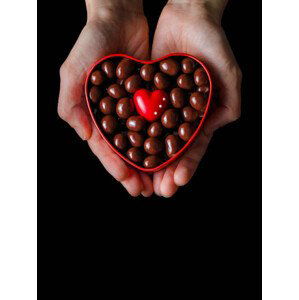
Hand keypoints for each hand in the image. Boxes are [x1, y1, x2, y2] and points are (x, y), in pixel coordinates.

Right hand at [58, 0, 152, 196]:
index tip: (128, 182)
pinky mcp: (151, 96)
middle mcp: (114, 115)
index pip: (104, 147)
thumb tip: (84, 136)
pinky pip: (159, 120)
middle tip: (146, 191)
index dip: (115, 166)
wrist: (118, 16)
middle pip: (126, 149)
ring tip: (162, 180)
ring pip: (144, 140)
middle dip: (135, 171)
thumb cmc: (91, 41)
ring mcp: (134, 107)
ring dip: (152, 161)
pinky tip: (174, 151)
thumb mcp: (73, 71)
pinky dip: (165, 137)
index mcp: (95, 114)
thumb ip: (70, 103)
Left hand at [151, 0, 241, 196]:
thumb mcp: (228, 71)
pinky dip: (132, 134)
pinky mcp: (147, 94)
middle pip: (171, 149)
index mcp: (201, 115)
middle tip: (156, 191)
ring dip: (147, 161)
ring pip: (152, 139)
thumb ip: (230, 99)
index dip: (187, 165)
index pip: (194, 147)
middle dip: (165, 171)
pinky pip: (138, 116)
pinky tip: (125, 151)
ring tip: (140, 181)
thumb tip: (223, 124)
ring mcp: (163, 106)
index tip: (177, 182)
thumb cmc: (212, 41)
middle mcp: (181, 115)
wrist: (188, 15)